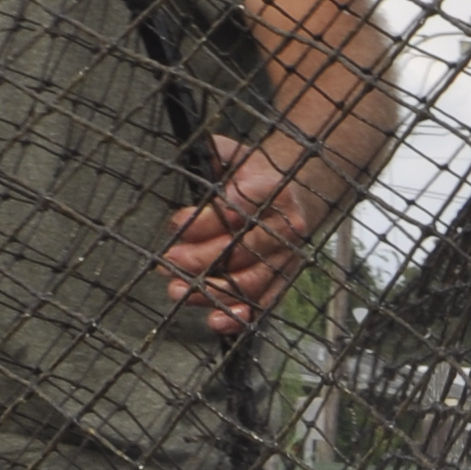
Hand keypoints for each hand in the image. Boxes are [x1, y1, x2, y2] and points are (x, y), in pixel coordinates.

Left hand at [158, 135, 325, 335]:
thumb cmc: (261, 176)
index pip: (237, 207)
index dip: (204, 219)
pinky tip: (217, 320)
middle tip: (169, 262)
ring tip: (179, 291)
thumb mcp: (240, 154)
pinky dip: (241, 314)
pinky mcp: (285, 277)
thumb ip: (218, 152)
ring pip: (250, 280)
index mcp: (272, 189)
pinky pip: (265, 300)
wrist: (301, 192)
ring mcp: (287, 255)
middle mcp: (284, 225)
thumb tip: (199, 149)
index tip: (176, 223)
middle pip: (241, 248)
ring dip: (213, 291)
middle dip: (200, 259)